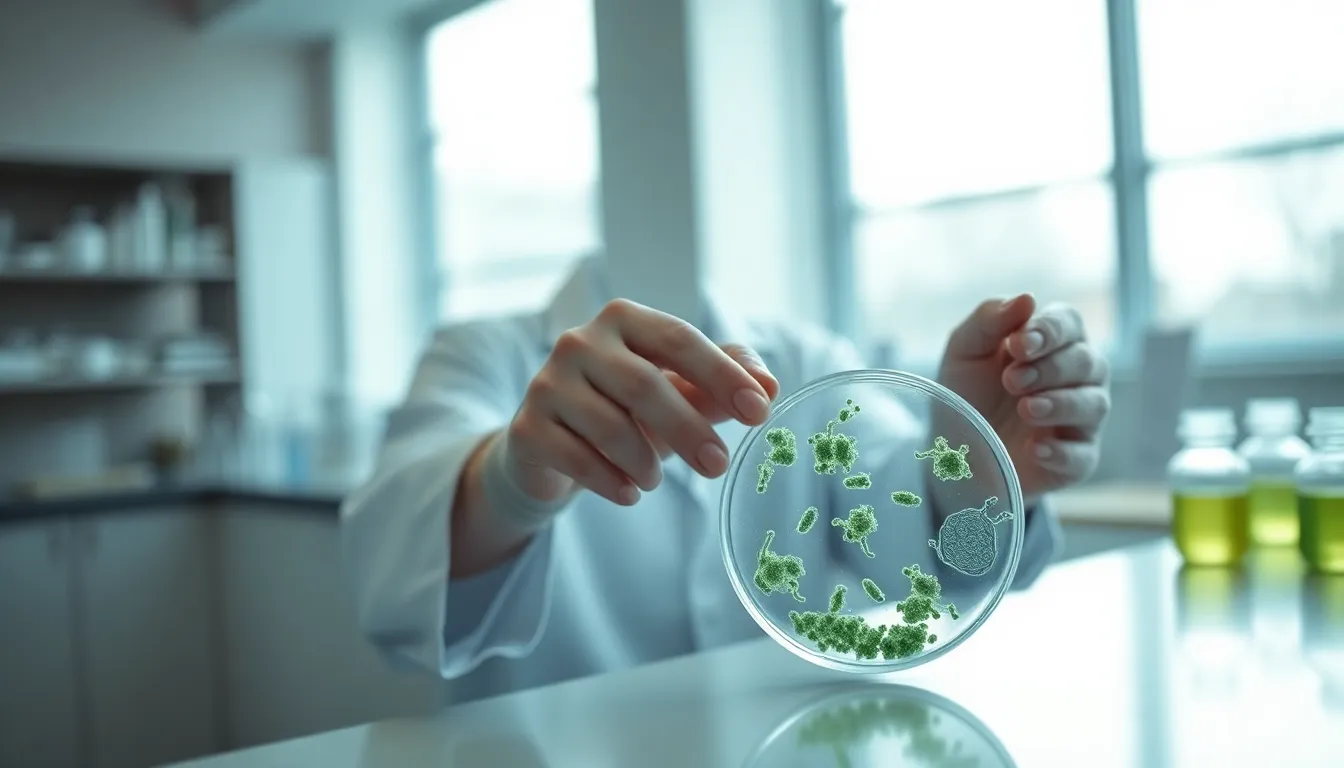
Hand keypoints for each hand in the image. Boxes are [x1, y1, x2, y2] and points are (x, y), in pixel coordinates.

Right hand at [506, 299, 778, 506]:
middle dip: (688, 428)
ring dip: (645, 461)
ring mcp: (547, 383)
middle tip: (719, 465)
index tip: (761, 410)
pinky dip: (611, 481)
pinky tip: (628, 493)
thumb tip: (770, 386)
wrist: (553, 445)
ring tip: (655, 481)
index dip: (722, 375)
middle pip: (643, 384)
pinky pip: (577, 457)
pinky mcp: (527, 427)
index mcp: (624, 320)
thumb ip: (725, 380)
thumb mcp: (680, 390)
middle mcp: (579, 342)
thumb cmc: (627, 409)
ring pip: (609, 425)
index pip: (679, 339)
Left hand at [936, 294, 1109, 506]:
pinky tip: (1035, 448)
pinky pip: (1083, 455)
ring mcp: (1079, 420)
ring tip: (1025, 408)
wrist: (951, 447)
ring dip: (1060, 404)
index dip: (1051, 331)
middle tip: (1011, 381)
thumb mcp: (965, 350)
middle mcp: (1076, 378)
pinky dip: (1061, 452)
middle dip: (1050, 369)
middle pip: (1087, 362)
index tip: (1019, 344)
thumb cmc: (966, 390)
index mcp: (1053, 343)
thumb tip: (1028, 298)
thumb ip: (990, 320)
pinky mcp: (1075, 460)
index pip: (1070, 324)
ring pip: (1094, 405)